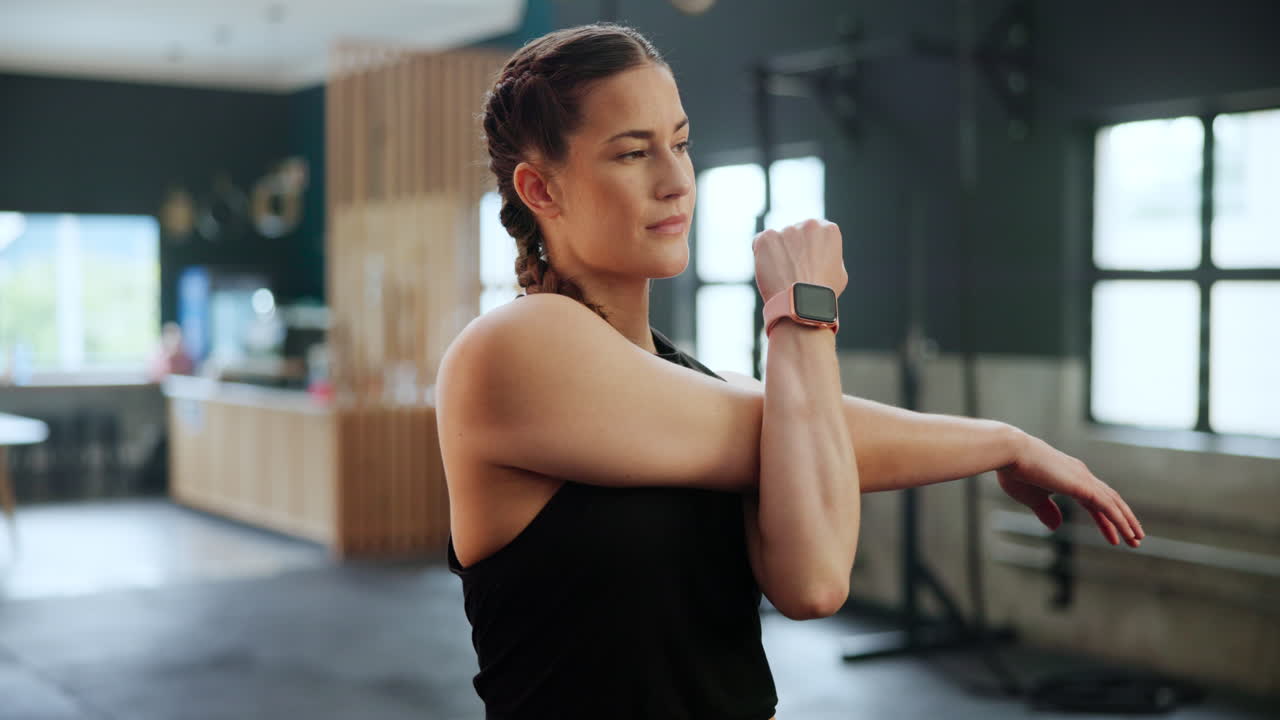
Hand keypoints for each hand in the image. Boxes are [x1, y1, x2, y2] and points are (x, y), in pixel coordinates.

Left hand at [753, 218, 847, 301]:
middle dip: (793, 248)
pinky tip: (770, 271)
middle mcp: (809, 224)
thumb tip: (819, 252)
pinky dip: (762, 255)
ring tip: (782, 275)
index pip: (815, 232)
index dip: (809, 248)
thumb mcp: (839, 272)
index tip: (806, 262)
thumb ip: (829, 255)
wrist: (801, 305)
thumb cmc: (821, 294)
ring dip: (778, 252)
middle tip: (792, 270)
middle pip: (796, 233)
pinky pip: (760, 242)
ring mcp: (787, 230)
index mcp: (829, 230)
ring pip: (778, 239)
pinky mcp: (767, 238)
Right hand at [996, 430, 1144, 547]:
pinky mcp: (1083, 486)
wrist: (1011, 452)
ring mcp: (1084, 479)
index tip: (1114, 536)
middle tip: (1135, 539)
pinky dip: (1120, 520)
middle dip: (1123, 521)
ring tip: (1137, 540)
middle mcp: (1081, 475)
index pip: (1094, 501)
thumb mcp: (1032, 498)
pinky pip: (1108, 506)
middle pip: (1109, 501)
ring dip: (1127, 522)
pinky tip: (1128, 532)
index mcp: (1069, 476)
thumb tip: (1056, 527)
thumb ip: (1046, 511)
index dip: (1104, 520)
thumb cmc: (1015, 472)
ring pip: (1113, 503)